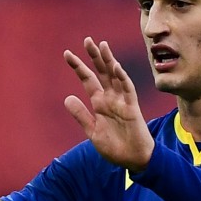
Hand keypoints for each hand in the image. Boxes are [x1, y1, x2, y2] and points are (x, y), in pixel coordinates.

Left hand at [63, 38, 153, 171]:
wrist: (133, 160)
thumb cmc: (115, 146)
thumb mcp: (92, 131)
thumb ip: (81, 115)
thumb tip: (67, 98)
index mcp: (99, 103)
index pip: (88, 80)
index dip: (78, 67)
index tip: (67, 53)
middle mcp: (110, 98)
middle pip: (101, 73)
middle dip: (94, 56)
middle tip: (87, 40)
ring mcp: (122, 102)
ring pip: (115, 76)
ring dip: (109, 61)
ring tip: (102, 46)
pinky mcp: (132, 109)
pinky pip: (127, 91)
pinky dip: (122, 79)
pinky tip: (116, 67)